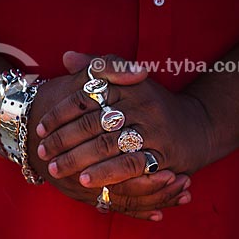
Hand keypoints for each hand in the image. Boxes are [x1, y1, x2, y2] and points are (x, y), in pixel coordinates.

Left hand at [36, 53, 209, 199]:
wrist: (199, 127)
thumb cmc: (156, 106)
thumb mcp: (131, 82)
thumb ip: (99, 69)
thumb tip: (66, 57)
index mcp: (128, 86)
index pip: (86, 96)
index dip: (59, 113)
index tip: (40, 127)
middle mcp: (140, 105)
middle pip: (92, 123)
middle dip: (63, 140)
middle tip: (42, 153)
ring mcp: (152, 130)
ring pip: (108, 145)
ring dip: (79, 160)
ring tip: (56, 170)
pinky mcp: (163, 154)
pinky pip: (130, 165)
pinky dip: (107, 173)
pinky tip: (87, 182)